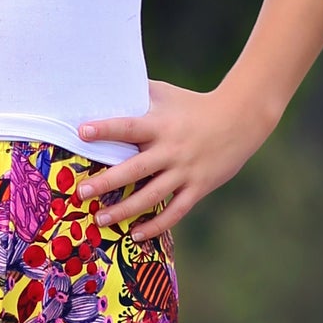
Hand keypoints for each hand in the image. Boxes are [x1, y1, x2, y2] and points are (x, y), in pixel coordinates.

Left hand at [76, 79, 282, 241]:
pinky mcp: (197, 188)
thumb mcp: (168, 95)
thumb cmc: (195, 106)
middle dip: (106, 183)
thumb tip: (109, 86)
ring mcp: (184, 172)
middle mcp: (170, 150)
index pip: (128, 126)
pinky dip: (154, 226)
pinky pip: (173, 213)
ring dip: (123, 211)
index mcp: (160, 125)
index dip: (105, 129)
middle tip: (81, 193)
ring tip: (99, 219)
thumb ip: (140, 94)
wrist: (241, 118)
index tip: (82, 132)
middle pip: (134, 170)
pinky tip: (134, 236)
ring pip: (150, 196)